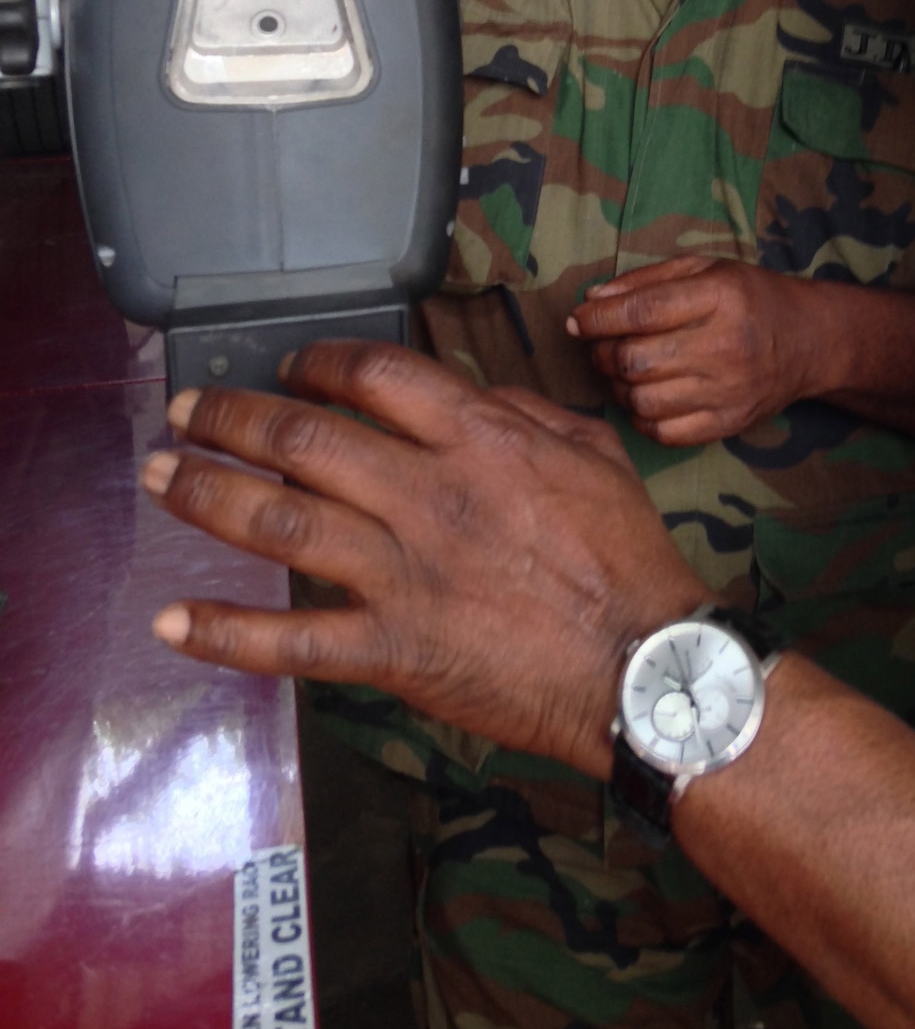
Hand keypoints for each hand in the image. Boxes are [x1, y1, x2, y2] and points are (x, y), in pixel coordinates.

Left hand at [138, 340, 708, 779]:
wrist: (643, 666)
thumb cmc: (626, 556)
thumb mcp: (591, 452)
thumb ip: (524, 411)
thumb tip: (466, 393)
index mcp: (482, 440)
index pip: (376, 376)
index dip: (319, 363)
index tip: (291, 367)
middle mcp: (430, 496)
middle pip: (305, 439)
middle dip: (232, 418)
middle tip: (185, 412)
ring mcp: (405, 575)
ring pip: (282, 522)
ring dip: (208, 495)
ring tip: (158, 475)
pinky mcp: (393, 650)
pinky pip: (293, 642)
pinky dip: (226, 632)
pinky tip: (172, 619)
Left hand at [567, 257, 830, 443]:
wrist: (810, 341)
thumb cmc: (751, 297)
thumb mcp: (705, 268)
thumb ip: (646, 281)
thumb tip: (591, 300)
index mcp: (720, 296)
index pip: (641, 311)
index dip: (598, 318)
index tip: (577, 319)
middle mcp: (726, 345)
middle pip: (635, 360)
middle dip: (602, 353)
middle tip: (601, 346)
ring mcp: (729, 390)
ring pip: (642, 400)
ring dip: (618, 386)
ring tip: (623, 371)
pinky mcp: (729, 423)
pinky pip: (664, 432)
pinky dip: (642, 417)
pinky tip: (646, 397)